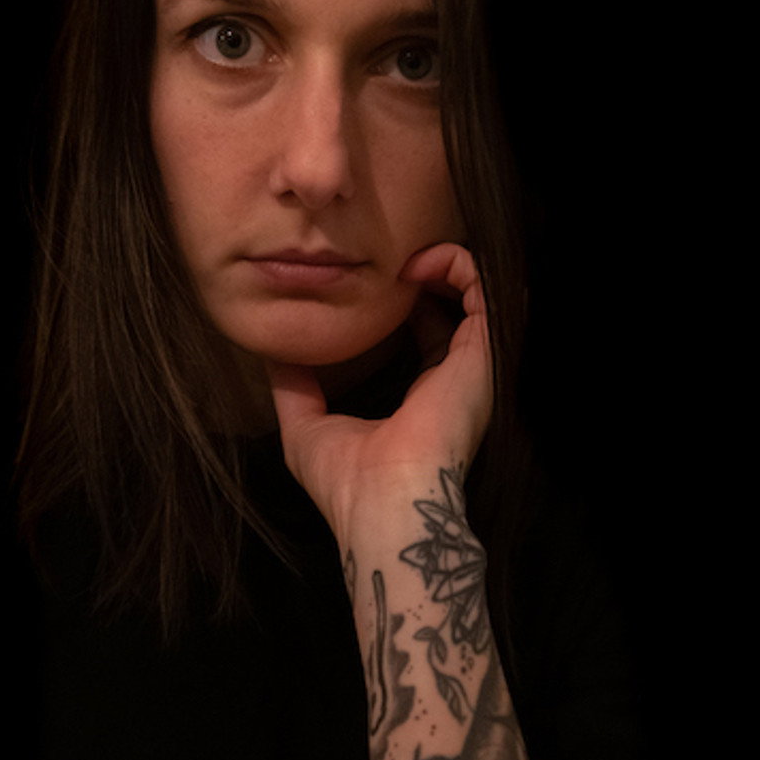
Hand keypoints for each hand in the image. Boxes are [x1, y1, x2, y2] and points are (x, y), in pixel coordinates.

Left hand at [267, 242, 491, 544]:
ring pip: (479, 292)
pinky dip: (455, 263)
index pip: (432, 335)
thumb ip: (295, 389)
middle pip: (459, 308)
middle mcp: (457, 379)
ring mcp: (474, 366)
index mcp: (425, 397)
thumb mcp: (307, 428)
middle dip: (433, 273)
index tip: (376, 283)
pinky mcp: (482, 353)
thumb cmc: (348, 482)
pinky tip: (416, 265)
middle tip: (394, 260)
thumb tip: (275, 354)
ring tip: (406, 256)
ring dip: (446, 261)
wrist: (382, 503)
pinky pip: (484, 288)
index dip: (411, 302)